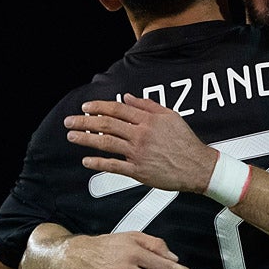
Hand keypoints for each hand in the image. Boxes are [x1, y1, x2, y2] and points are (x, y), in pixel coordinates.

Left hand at [63, 93, 216, 193]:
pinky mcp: (138, 170)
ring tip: (72, 136)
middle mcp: (141, 135)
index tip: (86, 107)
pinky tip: (87, 160)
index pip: (117, 109)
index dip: (99, 107)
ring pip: (106, 143)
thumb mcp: (171, 116)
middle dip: (84, 121)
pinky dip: (98, 163)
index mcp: (148, 120)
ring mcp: (138, 153)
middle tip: (71, 121)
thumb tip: (129, 97)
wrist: (197, 166)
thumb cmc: (186, 142)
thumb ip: (149, 105)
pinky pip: (113, 166)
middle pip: (106, 124)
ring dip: (86, 138)